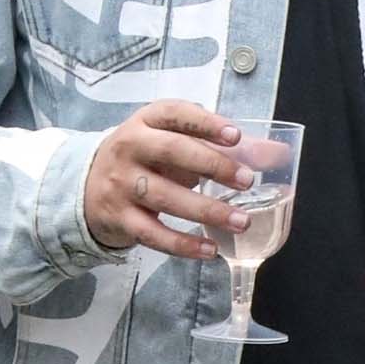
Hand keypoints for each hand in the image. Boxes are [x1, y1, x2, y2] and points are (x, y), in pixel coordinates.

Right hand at [82, 102, 257, 257]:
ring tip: (241, 221)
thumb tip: (277, 153)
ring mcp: (122, 184)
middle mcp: (130, 147)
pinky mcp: (120, 218)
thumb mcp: (177, 143)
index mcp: (146, 121)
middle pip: (171, 152)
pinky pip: (153, 234)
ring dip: (206, 210)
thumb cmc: (147, 159)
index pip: (175, 114)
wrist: (87, 185)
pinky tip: (210, 249)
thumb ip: (225, 147)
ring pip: (165, 197)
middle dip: (212, 165)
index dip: (206, 123)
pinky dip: (183, 244)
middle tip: (247, 181)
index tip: (236, 136)